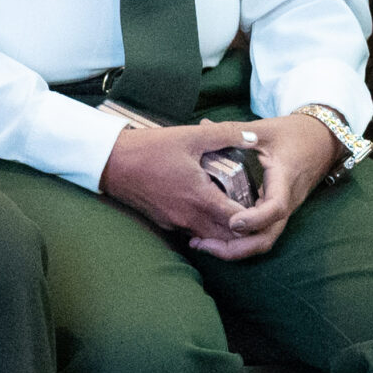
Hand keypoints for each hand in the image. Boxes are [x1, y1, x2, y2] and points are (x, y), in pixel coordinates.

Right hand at [100, 120, 269, 244]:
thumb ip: (226, 135)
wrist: (109, 162)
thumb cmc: (149, 148)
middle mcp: (189, 217)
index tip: (264, 204)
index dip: (256, 217)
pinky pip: (192, 231)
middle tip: (256, 212)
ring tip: (235, 211)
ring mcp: (175, 222)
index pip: (239, 221)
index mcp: (200, 198)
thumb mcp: (190, 136)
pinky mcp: (163, 222)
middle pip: (226, 237)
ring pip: (209, 237)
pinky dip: (205, 226)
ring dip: (224, 230)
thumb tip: (254, 137)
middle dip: (244, 230)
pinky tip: (207, 208)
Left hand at [184, 113, 341, 260]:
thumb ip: (233, 130)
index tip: (233, 222)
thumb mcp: (263, 129)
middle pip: (267, 236)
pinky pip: (261, 232)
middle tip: (202, 244)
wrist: (322, 141)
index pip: (276, 207)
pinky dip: (239, 240)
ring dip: (235, 248)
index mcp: (284, 180)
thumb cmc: (294, 133)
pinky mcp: (276, 212)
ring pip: (264, 239)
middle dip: (237, 248)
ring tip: (202, 244)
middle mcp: (286, 201)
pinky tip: (213, 236)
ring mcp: (282, 210)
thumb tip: (203, 125)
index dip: (256, 219)